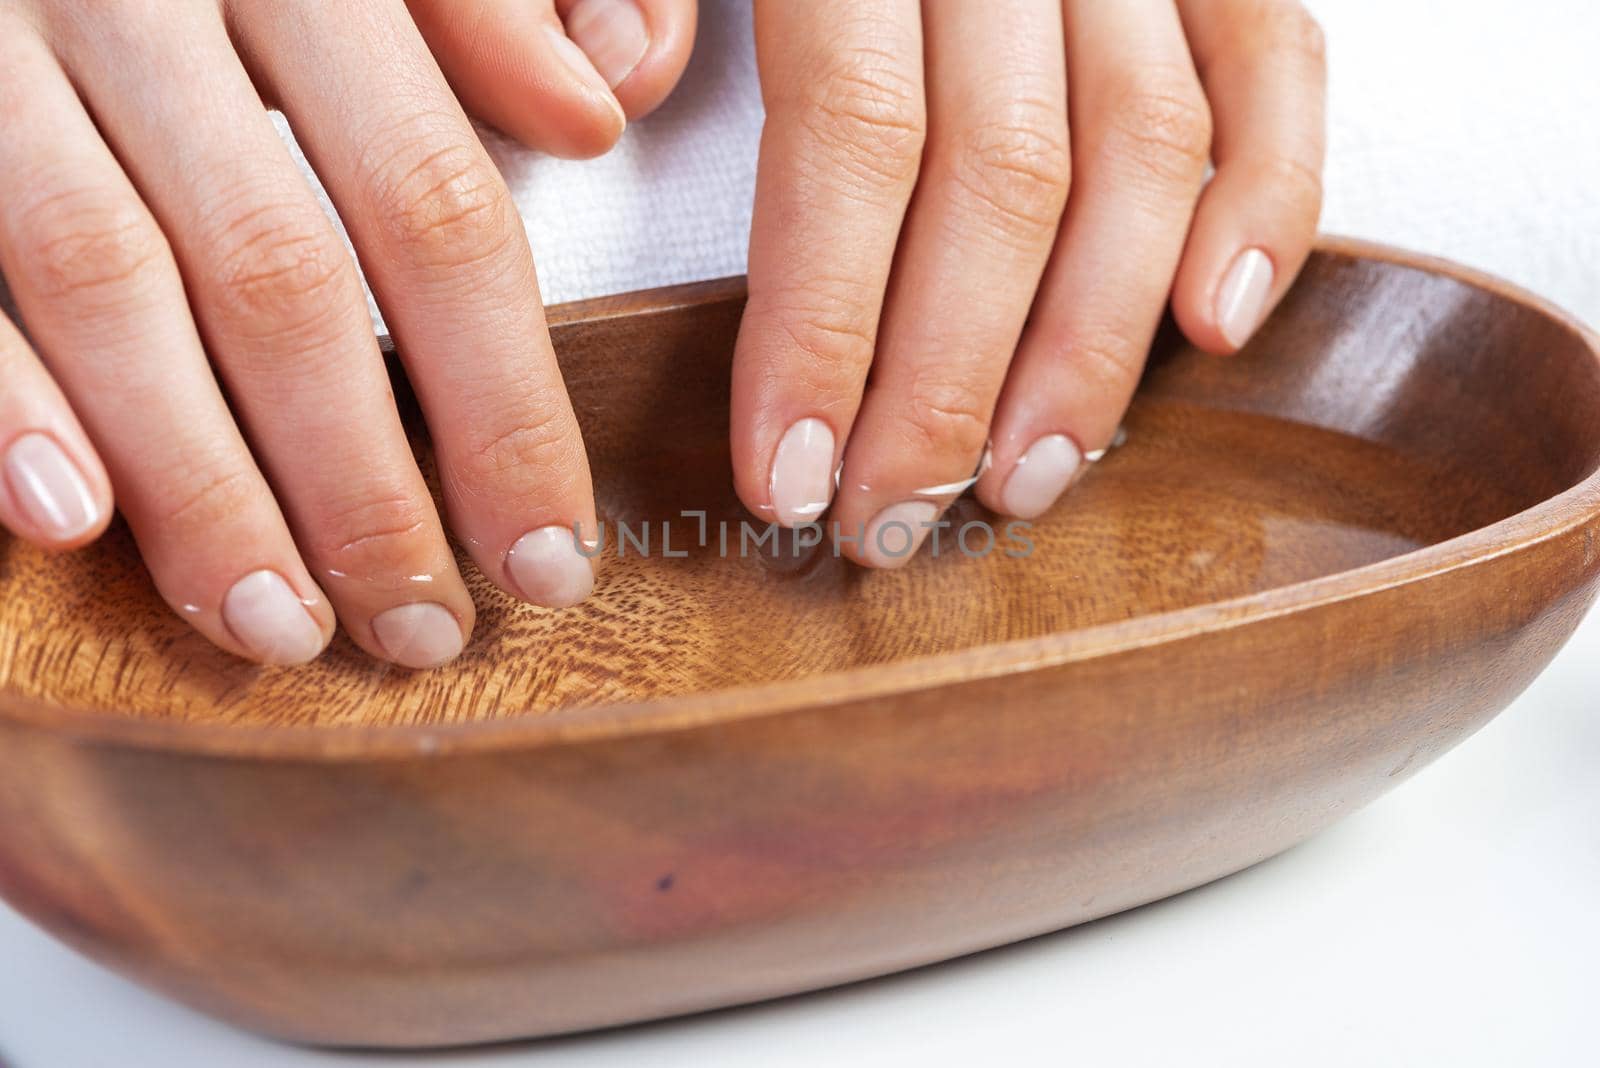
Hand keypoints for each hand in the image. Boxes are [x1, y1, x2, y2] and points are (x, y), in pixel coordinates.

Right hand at [0, 0, 692, 666]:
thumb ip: (474, 9)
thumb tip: (600, 109)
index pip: (438, 211)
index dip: (501, 403)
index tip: (548, 550)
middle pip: (284, 278)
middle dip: (362, 484)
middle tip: (421, 626)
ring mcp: (2, 38)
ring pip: (111, 285)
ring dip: (202, 486)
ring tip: (281, 626)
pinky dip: (6, 391)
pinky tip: (69, 520)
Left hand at [730, 0, 1326, 563]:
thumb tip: (614, 92)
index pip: (851, 135)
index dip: (825, 325)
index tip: (790, 468)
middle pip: (1004, 176)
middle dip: (948, 381)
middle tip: (894, 516)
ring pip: (1141, 150)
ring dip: (1091, 345)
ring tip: (1027, 480)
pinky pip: (1272, 60)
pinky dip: (1265, 198)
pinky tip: (1213, 328)